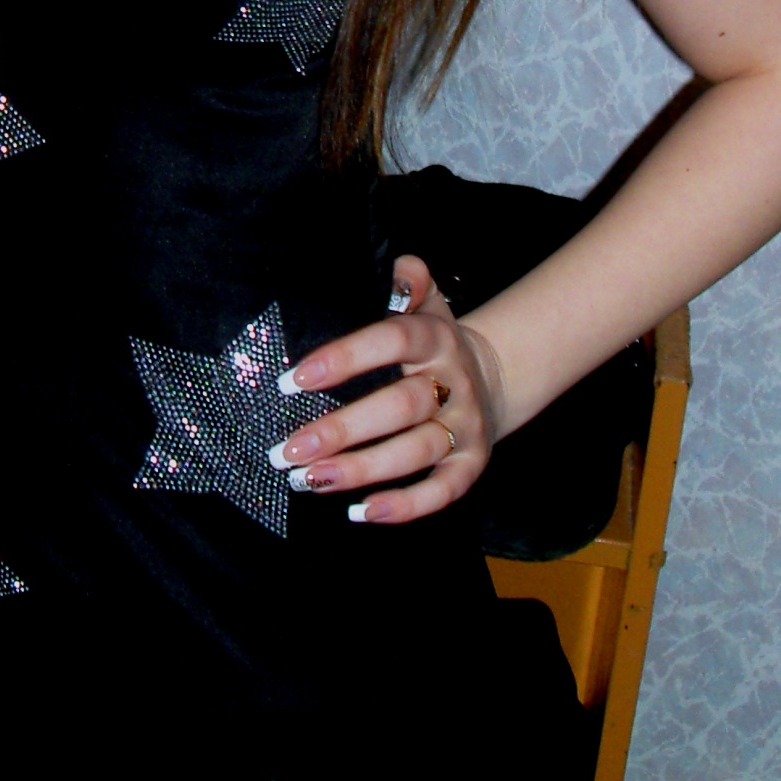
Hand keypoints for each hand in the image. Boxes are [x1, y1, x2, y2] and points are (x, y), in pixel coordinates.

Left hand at [267, 256, 503, 523]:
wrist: (491, 378)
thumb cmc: (433, 342)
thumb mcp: (428, 303)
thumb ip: (410, 283)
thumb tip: (400, 268)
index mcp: (436, 338)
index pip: (391, 341)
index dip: (344, 358)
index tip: (292, 380)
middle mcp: (454, 382)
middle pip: (401, 406)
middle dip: (342, 429)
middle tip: (288, 448)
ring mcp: (465, 426)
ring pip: (415, 451)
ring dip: (361, 469)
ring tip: (308, 480)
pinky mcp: (472, 465)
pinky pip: (441, 491)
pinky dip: (404, 506)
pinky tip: (360, 512)